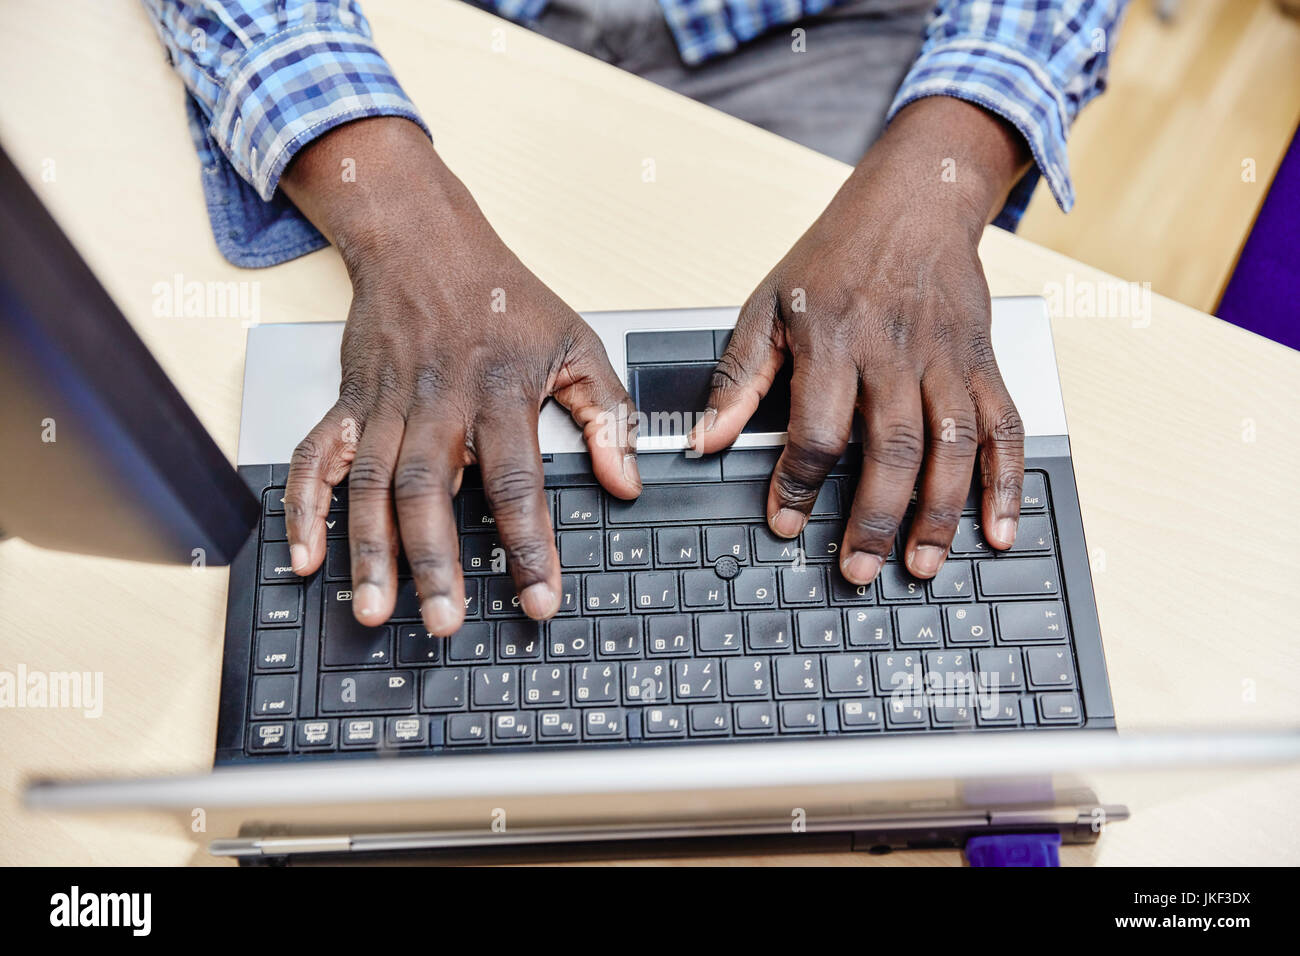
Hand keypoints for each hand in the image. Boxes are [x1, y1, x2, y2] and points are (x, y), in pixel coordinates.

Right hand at [279, 118, 639, 634]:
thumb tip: (628, 481)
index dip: (530, 546)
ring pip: (373, 485)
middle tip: (444, 621)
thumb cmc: (503, 297)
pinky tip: (306, 556)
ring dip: (369, 550)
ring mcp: (386, 404)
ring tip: (375, 608)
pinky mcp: (349, 403)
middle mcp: (437, 402)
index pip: (517, 483)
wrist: (423, 241)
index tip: (539, 598)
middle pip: (431, 491)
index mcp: (498, 392)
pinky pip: (319, 458)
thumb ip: (608, 415)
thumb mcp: (576, 343)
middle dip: (435, 562)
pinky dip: (305, 508)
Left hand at [690, 98, 1031, 583]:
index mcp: (833, 339)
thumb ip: (738, 376)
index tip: (785, 524)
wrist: (915, 201)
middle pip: (890, 447)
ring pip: (952, 446)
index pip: (816, 427)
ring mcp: (946, 359)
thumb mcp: (768, 305)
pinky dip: (1006, 482)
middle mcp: (894, 351)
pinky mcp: (982, 362)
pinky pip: (1004, 427)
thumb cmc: (835, 257)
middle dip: (874, 518)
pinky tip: (998, 528)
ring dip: (940, 513)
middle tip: (858, 569)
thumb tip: (704, 440)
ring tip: (922, 564)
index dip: (797, 483)